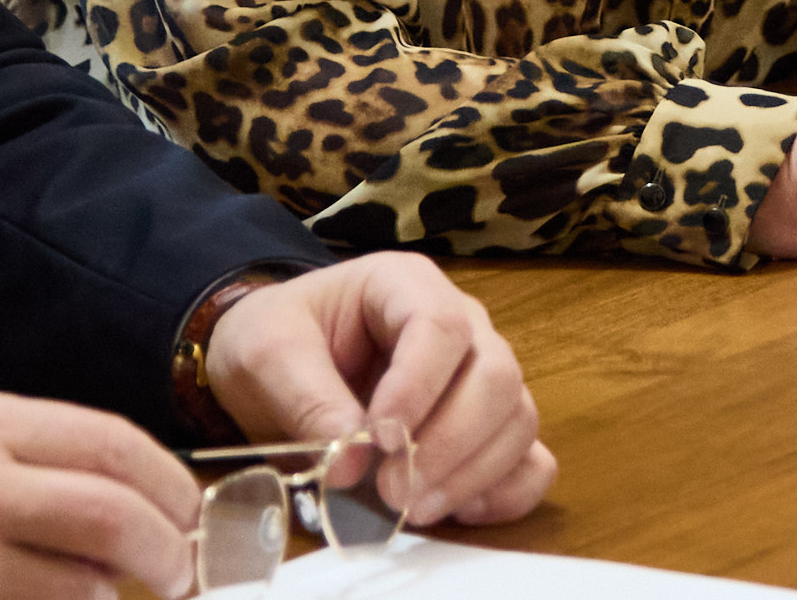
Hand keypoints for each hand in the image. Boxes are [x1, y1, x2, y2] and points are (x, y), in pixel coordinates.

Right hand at [0, 389, 199, 599]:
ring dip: (113, 594)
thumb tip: (132, 484)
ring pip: (82, 585)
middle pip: (111, 515)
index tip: (190, 508)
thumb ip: (36, 448)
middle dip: (167, 548)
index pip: (111, 443)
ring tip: (118, 590)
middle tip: (182, 568)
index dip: (168, 480)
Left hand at [204, 254, 554, 530]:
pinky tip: (456, 510)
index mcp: (405, 286)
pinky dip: (506, 492)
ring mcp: (479, 378)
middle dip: (451, 442)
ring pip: (518, 418)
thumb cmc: (277, 339)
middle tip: (394, 492)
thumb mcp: (267, 352)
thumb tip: (350, 463)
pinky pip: (529, 460)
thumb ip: (306, 399)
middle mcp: (462, 324)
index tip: (380, 440)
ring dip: (473, 473)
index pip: (441, 327)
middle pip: (497, 375)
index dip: (420, 387)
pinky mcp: (485, 431)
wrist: (275, 363)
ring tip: (412, 509)